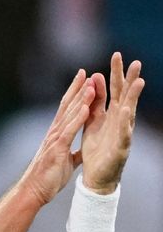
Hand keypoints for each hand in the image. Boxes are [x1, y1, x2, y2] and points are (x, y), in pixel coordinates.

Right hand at [19, 70, 95, 204]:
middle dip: (77, 89)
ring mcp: (55, 139)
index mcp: (57, 136)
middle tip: (86, 72)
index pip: (67, 111)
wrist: (34, 191)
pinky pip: (70, 130)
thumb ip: (74, 153)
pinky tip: (86, 107)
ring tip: (90, 84)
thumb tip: (82, 151)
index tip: (83, 81)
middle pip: (66, 106)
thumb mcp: (66, 163)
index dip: (75, 95)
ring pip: (69, 114)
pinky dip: (78, 118)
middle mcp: (54, 133)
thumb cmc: (48, 179)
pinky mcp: (57, 148)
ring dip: (80, 99)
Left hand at [79, 52, 144, 193]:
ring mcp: (122, 135)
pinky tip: (126, 114)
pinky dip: (125, 125)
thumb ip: (95, 102)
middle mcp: (119, 122)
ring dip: (133, 98)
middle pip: (125, 97)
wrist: (96, 177)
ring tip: (138, 82)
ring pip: (129, 113)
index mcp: (111, 115)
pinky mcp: (120, 149)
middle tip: (136, 62)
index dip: (115, 73)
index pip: (114, 90)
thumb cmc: (97, 149)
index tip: (116, 54)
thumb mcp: (93, 121)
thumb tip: (95, 77)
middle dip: (130, 80)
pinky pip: (123, 136)